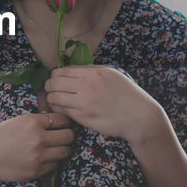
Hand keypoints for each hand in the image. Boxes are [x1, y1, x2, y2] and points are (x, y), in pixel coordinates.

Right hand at [0, 111, 75, 184]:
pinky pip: (55, 165)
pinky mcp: (36, 171)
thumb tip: (59, 121)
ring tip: (53, 149)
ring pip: (65, 152)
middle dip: (67, 136)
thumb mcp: (17, 122)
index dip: (64, 122)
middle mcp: (38, 138)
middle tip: (61, 138)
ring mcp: (38, 156)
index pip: (63, 120)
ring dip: (62, 150)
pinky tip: (41, 159)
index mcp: (32, 121)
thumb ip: (37, 121)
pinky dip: (51, 163)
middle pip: (69, 136)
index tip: (62, 125)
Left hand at [44, 65, 162, 143]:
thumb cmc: (127, 94)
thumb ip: (92, 70)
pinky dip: (58, 109)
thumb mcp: (112, 74)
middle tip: (50, 89)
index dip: (54, 75)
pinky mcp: (84, 117)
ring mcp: (85, 102)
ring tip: (54, 99)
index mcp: (94, 73)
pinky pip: (62, 111)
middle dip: (48, 86)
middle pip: (54, 82)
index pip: (62, 71)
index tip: (55, 79)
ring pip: (55, 97)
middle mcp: (87, 86)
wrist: (138, 116)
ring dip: (51, 98)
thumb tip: (71, 69)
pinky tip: (61, 108)